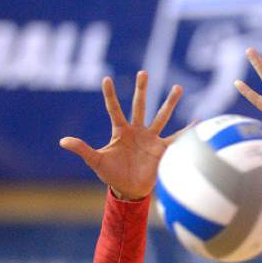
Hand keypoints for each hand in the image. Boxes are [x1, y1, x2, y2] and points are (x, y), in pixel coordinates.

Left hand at [60, 73, 182, 200]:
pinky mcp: (163, 149)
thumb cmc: (112, 175)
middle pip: (140, 105)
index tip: (106, 79)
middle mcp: (137, 131)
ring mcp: (151, 138)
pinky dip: (188, 131)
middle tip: (143, 72)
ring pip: (162, 116)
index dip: (110, 95)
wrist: (130, 190)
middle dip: (142, 89)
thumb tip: (62, 141)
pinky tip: (198, 121)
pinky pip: (177, 138)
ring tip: (177, 87)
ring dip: (169, 102)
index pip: (114, 109)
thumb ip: (82, 149)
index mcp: (120, 131)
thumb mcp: (96, 161)